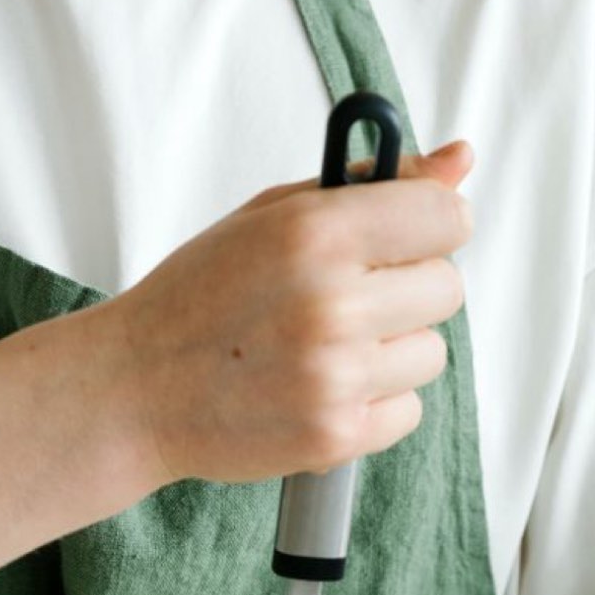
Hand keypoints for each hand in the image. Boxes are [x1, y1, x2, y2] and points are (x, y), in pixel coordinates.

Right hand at [112, 142, 472, 490]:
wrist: (134, 389)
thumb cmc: (199, 296)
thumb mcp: (272, 216)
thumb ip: (372, 184)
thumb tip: (460, 159)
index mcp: (316, 234)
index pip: (446, 218)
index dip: (432, 226)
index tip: (407, 238)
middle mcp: (332, 304)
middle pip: (446, 289)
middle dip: (407, 290)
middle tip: (348, 298)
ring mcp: (336, 376)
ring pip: (430, 353)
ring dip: (392, 350)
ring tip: (327, 348)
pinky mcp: (337, 435)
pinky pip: (409, 411)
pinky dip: (376, 403)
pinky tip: (323, 388)